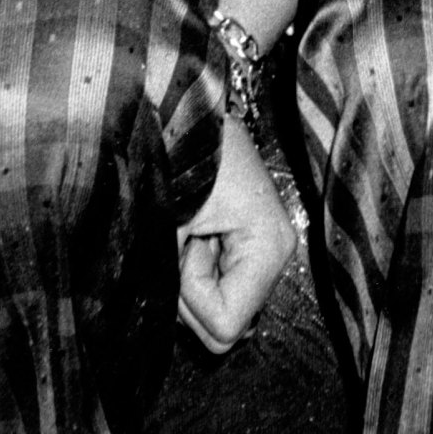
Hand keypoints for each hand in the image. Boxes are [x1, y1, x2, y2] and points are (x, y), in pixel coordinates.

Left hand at [177, 115, 295, 352]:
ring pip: (220, 305)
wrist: (186, 108)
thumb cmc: (182, 155)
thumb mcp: (167, 224)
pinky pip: (219, 283)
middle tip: (182, 239)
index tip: (184, 247)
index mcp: (269, 248)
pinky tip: (192, 230)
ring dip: (190, 278)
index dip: (190, 297)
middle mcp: (277, 254)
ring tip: (186, 228)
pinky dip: (195, 267)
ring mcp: (266, 248)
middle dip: (190, 293)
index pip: (225, 325)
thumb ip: (167, 282)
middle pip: (226, 323)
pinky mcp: (251, 241)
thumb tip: (155, 324)